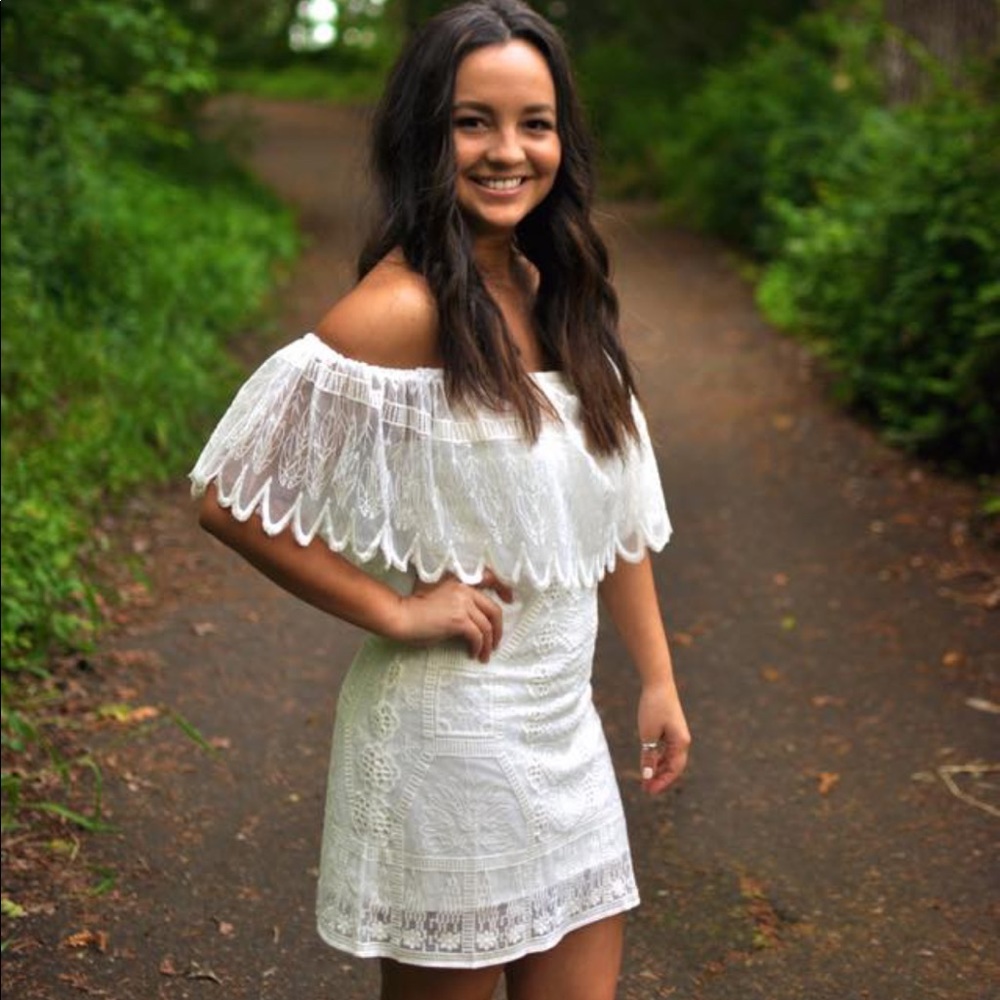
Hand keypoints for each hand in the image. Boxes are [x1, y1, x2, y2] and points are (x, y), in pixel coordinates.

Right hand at [393, 570, 513, 663]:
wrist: (400, 616)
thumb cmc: (413, 610)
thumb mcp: (435, 595)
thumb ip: (454, 599)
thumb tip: (468, 619)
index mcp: (459, 581)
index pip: (490, 579)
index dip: (504, 590)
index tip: (510, 600)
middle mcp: (464, 589)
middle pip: (493, 609)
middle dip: (498, 628)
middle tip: (496, 642)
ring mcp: (462, 604)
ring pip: (487, 626)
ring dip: (488, 644)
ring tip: (484, 655)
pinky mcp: (458, 620)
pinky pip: (478, 636)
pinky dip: (478, 647)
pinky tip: (473, 654)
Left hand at [637, 680, 690, 794]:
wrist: (658, 683)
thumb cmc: (653, 707)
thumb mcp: (647, 734)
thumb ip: (648, 756)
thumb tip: (647, 775)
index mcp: (681, 743)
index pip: (674, 770)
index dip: (662, 782)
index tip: (649, 791)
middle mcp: (682, 740)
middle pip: (673, 766)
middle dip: (660, 778)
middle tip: (645, 789)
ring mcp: (677, 734)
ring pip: (669, 758)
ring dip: (658, 768)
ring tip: (645, 778)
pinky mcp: (671, 729)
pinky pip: (666, 749)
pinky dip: (658, 757)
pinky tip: (648, 761)